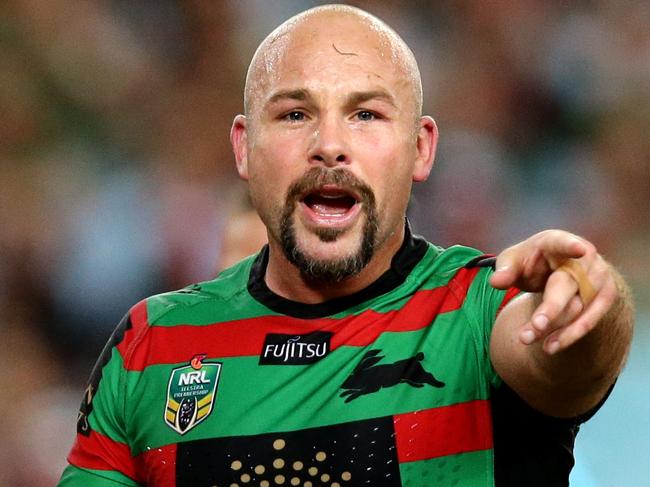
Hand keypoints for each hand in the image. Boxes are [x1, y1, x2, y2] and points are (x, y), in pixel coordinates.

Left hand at [489, 230, 618, 353]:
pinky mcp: (605, 298)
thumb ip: (505, 269)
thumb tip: (496, 282)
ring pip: (576, 308)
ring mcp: (599, 278)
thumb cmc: (532, 262)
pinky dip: (568, 335)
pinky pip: (588, 321)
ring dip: (554, 328)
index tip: (579, 249)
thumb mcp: (513, 260)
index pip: (563, 243)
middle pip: (566, 286)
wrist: (562, 270)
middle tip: (536, 326)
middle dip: (551, 308)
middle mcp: (584, 258)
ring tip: (527, 340)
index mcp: (556, 242)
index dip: (570, 246)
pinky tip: (549, 347)